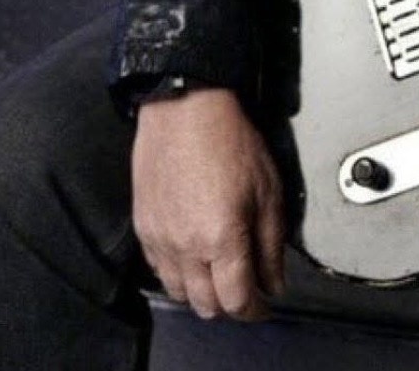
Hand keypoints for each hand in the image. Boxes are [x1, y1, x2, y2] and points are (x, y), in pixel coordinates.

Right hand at [132, 87, 284, 320]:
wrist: (185, 108)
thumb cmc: (228, 138)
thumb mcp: (268, 189)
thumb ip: (272, 243)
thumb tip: (275, 280)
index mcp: (221, 238)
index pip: (237, 301)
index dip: (255, 309)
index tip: (264, 304)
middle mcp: (186, 246)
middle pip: (206, 306)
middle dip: (229, 305)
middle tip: (244, 291)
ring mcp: (160, 239)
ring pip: (179, 292)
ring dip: (201, 293)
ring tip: (217, 274)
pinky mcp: (142, 226)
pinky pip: (157, 269)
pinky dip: (176, 273)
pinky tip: (191, 257)